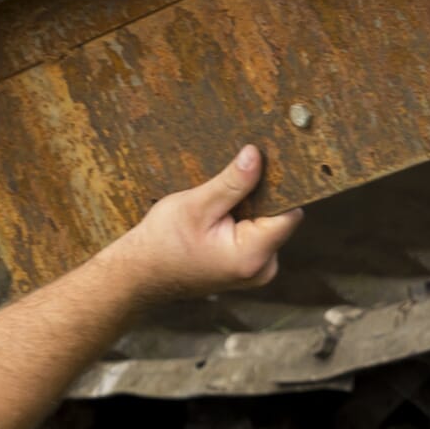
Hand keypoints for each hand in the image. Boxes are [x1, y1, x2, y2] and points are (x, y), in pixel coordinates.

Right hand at [109, 146, 297, 305]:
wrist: (141, 273)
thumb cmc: (163, 242)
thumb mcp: (197, 205)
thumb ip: (232, 182)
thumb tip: (257, 155)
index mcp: (253, 256)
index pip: (288, 213)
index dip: (279, 187)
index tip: (264, 167)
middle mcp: (262, 269)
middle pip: (280, 218)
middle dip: (259, 199)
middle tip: (227, 190)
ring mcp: (256, 271)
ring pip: (268, 226)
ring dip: (249, 210)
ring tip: (218, 207)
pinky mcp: (248, 268)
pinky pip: (257, 236)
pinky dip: (243, 222)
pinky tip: (219, 219)